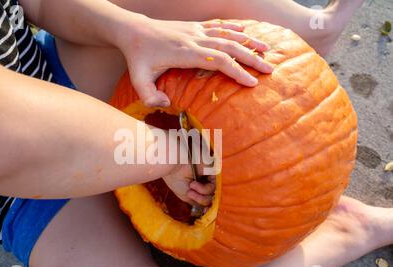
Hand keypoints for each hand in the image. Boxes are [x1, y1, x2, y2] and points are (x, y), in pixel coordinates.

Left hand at [118, 17, 273, 106]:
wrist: (133, 31)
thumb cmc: (138, 58)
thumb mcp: (138, 80)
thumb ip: (149, 96)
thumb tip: (166, 105)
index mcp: (185, 53)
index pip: (218, 61)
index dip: (236, 71)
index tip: (252, 82)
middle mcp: (195, 40)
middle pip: (229, 47)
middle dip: (251, 58)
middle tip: (269, 70)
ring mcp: (196, 31)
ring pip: (228, 34)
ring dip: (248, 41)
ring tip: (267, 50)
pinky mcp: (194, 27)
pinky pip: (218, 25)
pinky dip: (234, 28)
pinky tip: (247, 31)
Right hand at [163, 164, 215, 207]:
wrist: (172, 166)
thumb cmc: (176, 179)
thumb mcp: (186, 196)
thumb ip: (198, 202)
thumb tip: (206, 211)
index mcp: (198, 188)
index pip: (208, 200)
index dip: (208, 208)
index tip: (205, 211)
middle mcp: (205, 182)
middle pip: (211, 198)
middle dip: (201, 200)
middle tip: (190, 194)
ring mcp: (209, 177)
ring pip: (213, 194)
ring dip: (201, 195)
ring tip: (190, 188)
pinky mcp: (212, 171)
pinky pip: (214, 186)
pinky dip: (204, 189)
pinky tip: (193, 184)